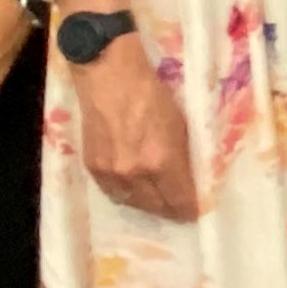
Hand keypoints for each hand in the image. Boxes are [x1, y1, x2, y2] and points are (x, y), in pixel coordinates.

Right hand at [72, 32, 200, 220]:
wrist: (108, 75)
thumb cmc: (150, 92)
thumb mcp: (179, 123)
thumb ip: (182, 156)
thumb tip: (187, 178)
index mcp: (162, 161)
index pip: (179, 200)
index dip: (188, 210)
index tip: (193, 213)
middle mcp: (136, 173)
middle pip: (156, 206)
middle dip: (169, 210)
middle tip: (176, 209)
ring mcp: (111, 172)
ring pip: (132, 202)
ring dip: (146, 204)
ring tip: (155, 201)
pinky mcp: (93, 167)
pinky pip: (112, 192)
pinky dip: (125, 194)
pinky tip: (132, 189)